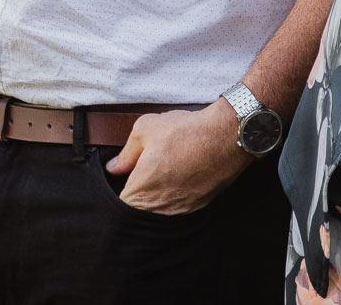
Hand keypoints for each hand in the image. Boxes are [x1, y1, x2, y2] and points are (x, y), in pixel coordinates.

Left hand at [104, 99, 248, 214]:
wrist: (226, 136)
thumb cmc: (185, 131)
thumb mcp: (144, 130)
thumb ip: (125, 154)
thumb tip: (114, 168)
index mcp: (143, 190)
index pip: (122, 205)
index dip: (121, 191)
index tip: (127, 178)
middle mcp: (162, 206)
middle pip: (141, 210)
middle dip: (139, 193)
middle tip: (145, 172)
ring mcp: (182, 208)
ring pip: (160, 210)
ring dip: (159, 195)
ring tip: (166, 171)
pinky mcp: (199, 205)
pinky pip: (179, 206)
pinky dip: (177, 194)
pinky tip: (181, 175)